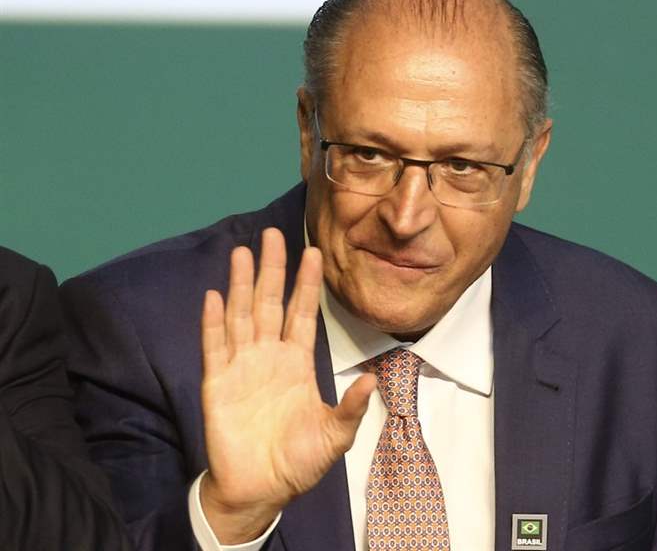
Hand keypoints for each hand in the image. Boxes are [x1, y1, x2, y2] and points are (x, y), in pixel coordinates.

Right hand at [199, 228, 375, 543]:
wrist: (261, 489)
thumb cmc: (299, 462)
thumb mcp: (335, 436)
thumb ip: (350, 408)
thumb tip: (374, 381)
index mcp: (298, 363)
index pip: (304, 313)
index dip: (308, 284)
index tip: (315, 252)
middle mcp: (269, 357)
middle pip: (269, 303)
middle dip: (272, 269)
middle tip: (273, 235)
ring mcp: (242, 367)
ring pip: (241, 315)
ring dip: (240, 285)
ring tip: (242, 252)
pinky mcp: (218, 384)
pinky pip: (215, 347)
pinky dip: (214, 322)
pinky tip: (215, 296)